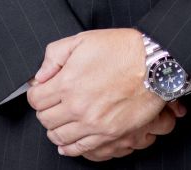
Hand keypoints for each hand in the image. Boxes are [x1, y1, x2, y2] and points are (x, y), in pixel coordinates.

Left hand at [26, 28, 170, 156]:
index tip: (42, 89)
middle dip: (45, 110)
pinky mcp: (109, 135)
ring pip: (60, 137)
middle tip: (52, 103)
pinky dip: (70, 147)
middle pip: (45, 120)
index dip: (36, 93)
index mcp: (68, 83)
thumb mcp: (82, 40)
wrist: (154, 65)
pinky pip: (81, 149)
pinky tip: (68, 142)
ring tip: (60, 120)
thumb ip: (54, 55)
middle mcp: (77, 107)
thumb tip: (40, 75)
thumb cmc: (122, 49)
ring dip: (56, 129)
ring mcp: (93, 125)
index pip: (35, 99)